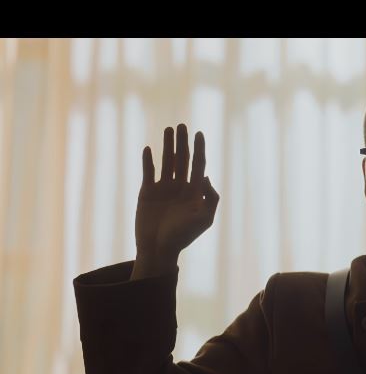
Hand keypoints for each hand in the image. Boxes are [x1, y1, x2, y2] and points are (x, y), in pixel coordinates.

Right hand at [131, 124, 218, 278]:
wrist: (158, 248)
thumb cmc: (183, 236)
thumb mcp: (204, 219)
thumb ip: (210, 198)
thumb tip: (206, 176)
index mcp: (195, 192)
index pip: (198, 165)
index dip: (199, 149)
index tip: (199, 133)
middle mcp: (180, 187)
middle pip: (182, 160)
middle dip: (183, 143)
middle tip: (182, 126)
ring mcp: (163, 189)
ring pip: (166, 162)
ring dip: (167, 146)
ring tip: (168, 129)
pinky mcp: (147, 193)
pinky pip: (148, 173)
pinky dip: (148, 161)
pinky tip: (149, 149)